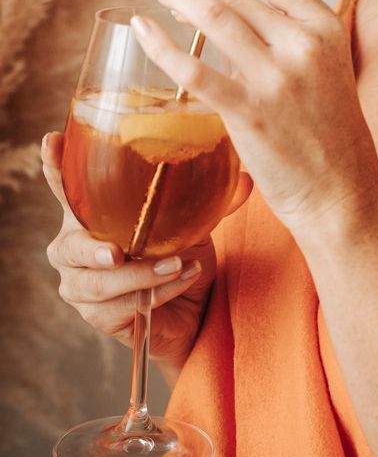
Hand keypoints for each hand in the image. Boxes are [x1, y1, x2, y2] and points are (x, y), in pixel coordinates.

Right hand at [42, 131, 252, 368]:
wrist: (193, 312)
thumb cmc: (181, 258)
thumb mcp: (195, 224)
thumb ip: (212, 203)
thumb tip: (245, 180)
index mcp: (92, 213)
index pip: (66, 186)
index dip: (55, 164)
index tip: (52, 140)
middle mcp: (76, 247)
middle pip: (70, 246)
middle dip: (94, 250)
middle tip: (117, 253)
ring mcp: (81, 283)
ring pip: (99, 282)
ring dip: (142, 275)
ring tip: (176, 265)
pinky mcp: (96, 315)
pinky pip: (122, 305)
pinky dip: (157, 292)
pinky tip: (181, 281)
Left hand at [130, 0, 377, 241]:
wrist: (342, 194)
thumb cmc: (333, 138)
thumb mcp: (329, 71)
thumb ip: (291, 40)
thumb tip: (239, 20)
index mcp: (326, 29)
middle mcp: (302, 45)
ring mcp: (276, 78)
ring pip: (213, 17)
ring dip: (179, 2)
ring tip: (163, 3)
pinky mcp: (248, 112)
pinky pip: (193, 68)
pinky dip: (162, 45)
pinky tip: (144, 31)